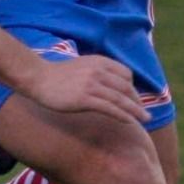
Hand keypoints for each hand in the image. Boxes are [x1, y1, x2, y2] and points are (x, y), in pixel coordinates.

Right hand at [20, 55, 150, 126]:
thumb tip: (110, 84)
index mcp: (99, 62)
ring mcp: (92, 85)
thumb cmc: (57, 75)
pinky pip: (110, 108)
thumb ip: (97, 72)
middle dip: (137, 101)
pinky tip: (129, 122)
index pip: (126, 74)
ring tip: (145, 120)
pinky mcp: (84, 98)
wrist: (38, 78)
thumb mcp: (82, 66)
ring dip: (135, 111)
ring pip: (121, 99)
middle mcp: (98, 71)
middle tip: (144, 114)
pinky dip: (122, 115)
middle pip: (126, 88)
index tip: (135, 100)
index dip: (133, 88)